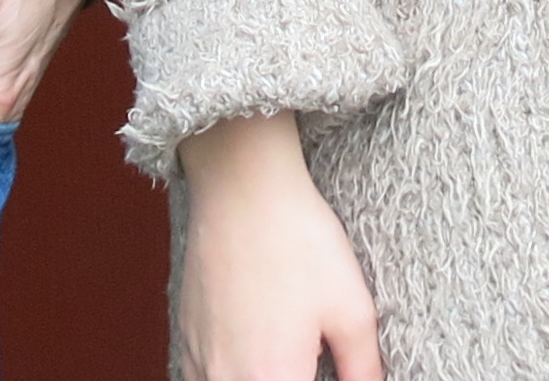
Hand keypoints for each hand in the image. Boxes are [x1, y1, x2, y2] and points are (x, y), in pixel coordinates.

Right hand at [173, 113, 379, 380]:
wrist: (242, 187)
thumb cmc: (299, 241)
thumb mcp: (352, 307)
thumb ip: (363, 369)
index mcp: (272, 378)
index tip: (320, 368)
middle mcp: (226, 379)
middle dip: (291, 378)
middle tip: (309, 361)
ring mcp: (198, 361)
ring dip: (258, 380)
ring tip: (282, 358)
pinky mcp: (185, 339)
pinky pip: (198, 380)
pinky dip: (226, 378)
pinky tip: (252, 360)